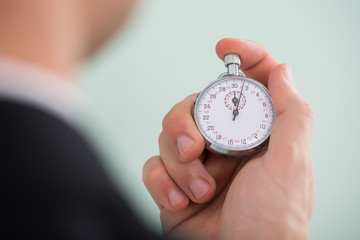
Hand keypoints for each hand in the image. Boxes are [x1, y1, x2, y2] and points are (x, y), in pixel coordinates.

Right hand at [143, 39, 314, 239]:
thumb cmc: (272, 220)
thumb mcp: (292, 163)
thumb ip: (292, 113)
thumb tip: (282, 72)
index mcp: (254, 135)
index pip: (247, 85)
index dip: (241, 59)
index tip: (225, 48)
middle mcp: (224, 146)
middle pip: (193, 107)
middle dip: (186, 124)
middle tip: (195, 149)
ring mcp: (197, 165)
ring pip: (168, 136)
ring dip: (180, 165)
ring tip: (199, 191)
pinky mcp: (174, 184)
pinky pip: (153, 167)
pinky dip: (161, 182)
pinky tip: (179, 201)